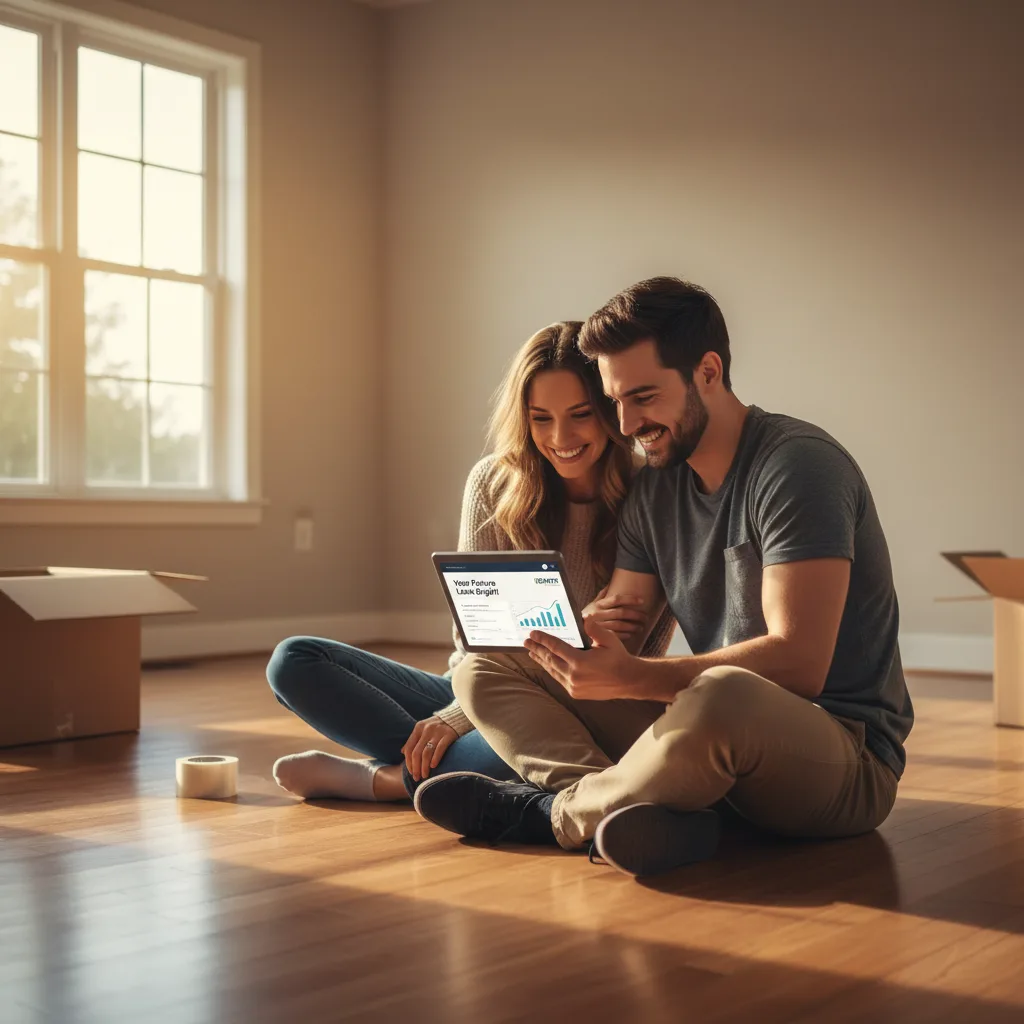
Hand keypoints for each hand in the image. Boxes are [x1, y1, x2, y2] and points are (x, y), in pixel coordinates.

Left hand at [401, 716, 457, 781]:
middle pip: (417, 752)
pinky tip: (433, 766)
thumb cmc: (437, 726)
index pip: (409, 748)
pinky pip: (440, 749)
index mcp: (418, 728)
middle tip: (417, 778)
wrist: (456, 716)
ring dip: (424, 767)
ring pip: (427, 753)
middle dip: (415, 768)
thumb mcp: (423, 729)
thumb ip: (414, 740)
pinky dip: (435, 759)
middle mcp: (426, 729)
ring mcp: (438, 732)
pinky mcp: (448, 735)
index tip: (411, 772)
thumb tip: (403, 752)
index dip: (409, 762)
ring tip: (425, 775)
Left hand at [524, 618, 648, 700]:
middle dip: (537, 650)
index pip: (556, 647)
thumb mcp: (608, 639)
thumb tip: (582, 619)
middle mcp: (574, 676)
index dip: (543, 639)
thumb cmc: (618, 658)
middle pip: (550, 660)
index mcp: (580, 662)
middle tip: (527, 642)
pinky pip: (559, 679)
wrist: (628, 681)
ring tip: (532, 653)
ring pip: (553, 671)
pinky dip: (552, 670)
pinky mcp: (575, 693)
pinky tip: (548, 664)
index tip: (532, 634)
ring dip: (542, 661)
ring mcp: (574, 687)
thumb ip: (593, 629)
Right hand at [581, 587, 647, 641]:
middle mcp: (598, 614)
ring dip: (633, 626)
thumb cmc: (585, 617)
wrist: (571, 632)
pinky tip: (631, 634)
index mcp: (598, 605)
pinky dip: (626, 635)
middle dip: (636, 615)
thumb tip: (611, 584)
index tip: (642, 601)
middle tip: (645, 617)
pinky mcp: (599, 637)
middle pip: (621, 613)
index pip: (616, 599)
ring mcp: (598, 626)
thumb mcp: (591, 604)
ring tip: (641, 627)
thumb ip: (601, 595)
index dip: (630, 599)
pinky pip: (616, 636)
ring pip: (621, 625)